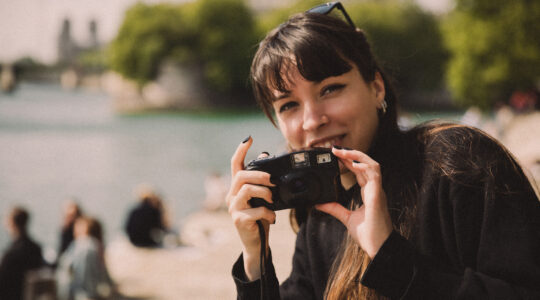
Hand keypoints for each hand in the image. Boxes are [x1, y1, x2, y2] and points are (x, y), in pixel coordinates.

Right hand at [226, 136, 275, 279]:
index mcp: (237, 188)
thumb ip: (262, 181)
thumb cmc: (260, 218)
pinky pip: (256, 210)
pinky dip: (268, 212)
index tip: (249, 138)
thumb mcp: (263, 198)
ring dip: (264, 192)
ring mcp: (233, 208)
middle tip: (273, 180)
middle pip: (241, 176)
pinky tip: (273, 217)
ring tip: (272, 199)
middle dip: (259, 175)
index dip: (241, 150)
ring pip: (246, 190)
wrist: (257, 242)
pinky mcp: (238, 220)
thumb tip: (265, 156)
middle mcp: (232, 196)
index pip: (235, 164)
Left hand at [316, 147, 392, 258]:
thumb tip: (319, 204)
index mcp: (369, 193)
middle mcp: (374, 189)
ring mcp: (377, 191)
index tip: (336, 155)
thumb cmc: (368, 234)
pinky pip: (375, 175)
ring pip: (372, 165)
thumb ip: (334, 208)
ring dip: (357, 156)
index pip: (360, 171)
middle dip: (351, 154)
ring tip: (343, 152)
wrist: (378, 246)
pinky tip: (354, 163)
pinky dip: (365, 167)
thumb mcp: (346, 218)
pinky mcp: (378, 195)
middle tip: (335, 149)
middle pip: (366, 164)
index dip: (350, 161)